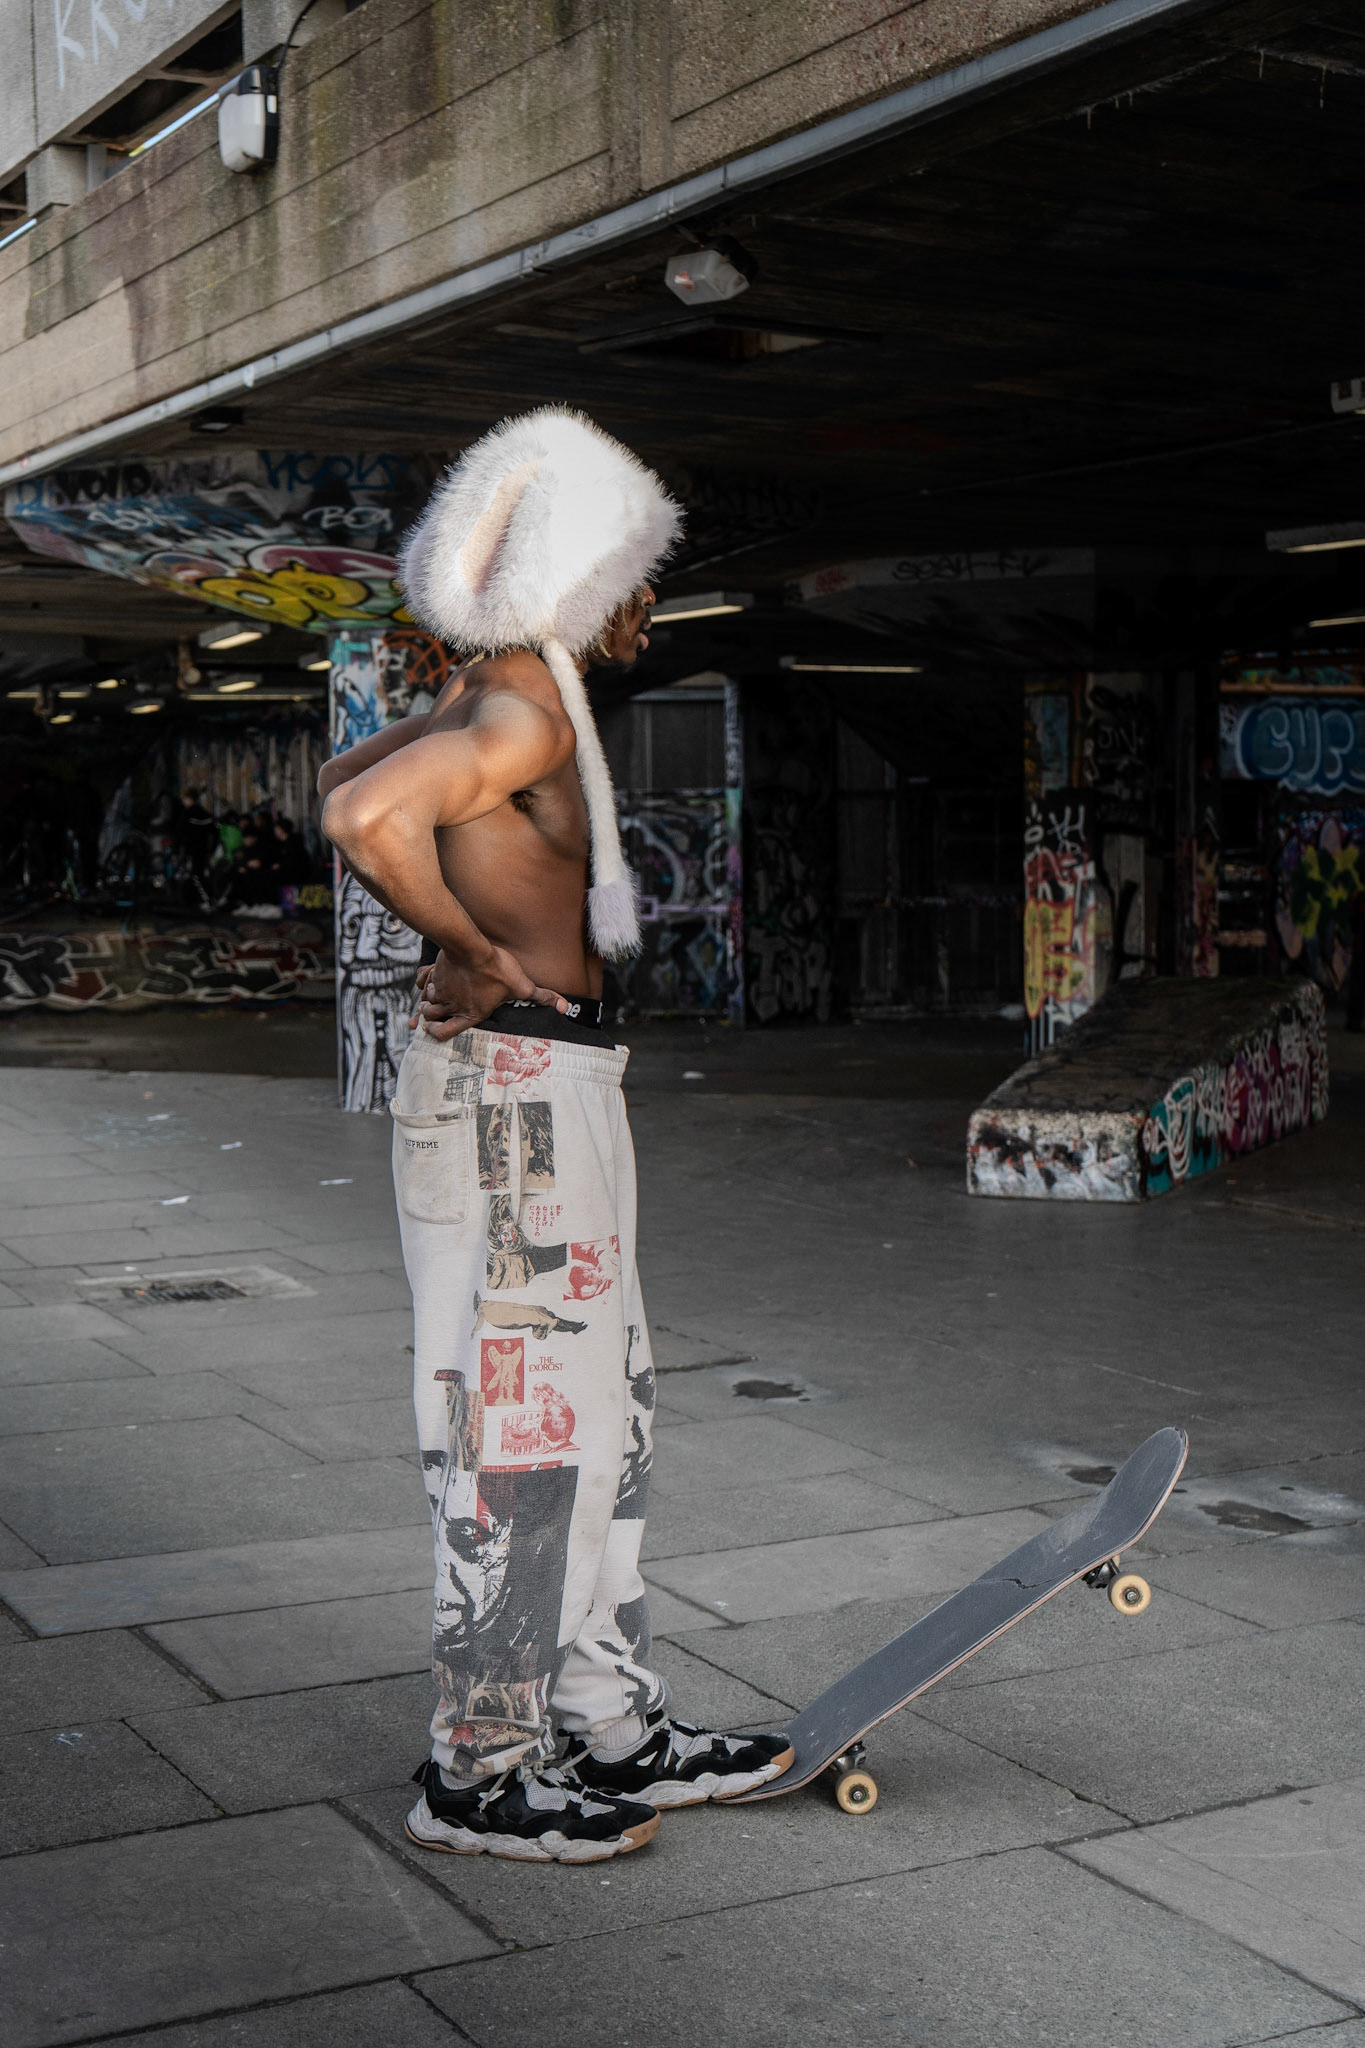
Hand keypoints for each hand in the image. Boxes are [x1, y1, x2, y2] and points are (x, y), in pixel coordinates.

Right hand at [416, 945, 566, 1039]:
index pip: (446, 1033)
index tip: (434, 1029)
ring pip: (426, 1001)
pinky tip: (427, 978)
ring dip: (427, 1000)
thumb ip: (541, 997)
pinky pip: (422, 981)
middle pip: (431, 1017)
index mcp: (470, 1014)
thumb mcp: (522, 985)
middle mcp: (452, 1005)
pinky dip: (423, 982)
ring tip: (431, 997)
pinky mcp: (435, 973)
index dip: (438, 1033)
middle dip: (429, 1016)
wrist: (471, 948)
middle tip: (431, 1014)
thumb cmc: (496, 969)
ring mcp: (441, 989)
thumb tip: (565, 1008)